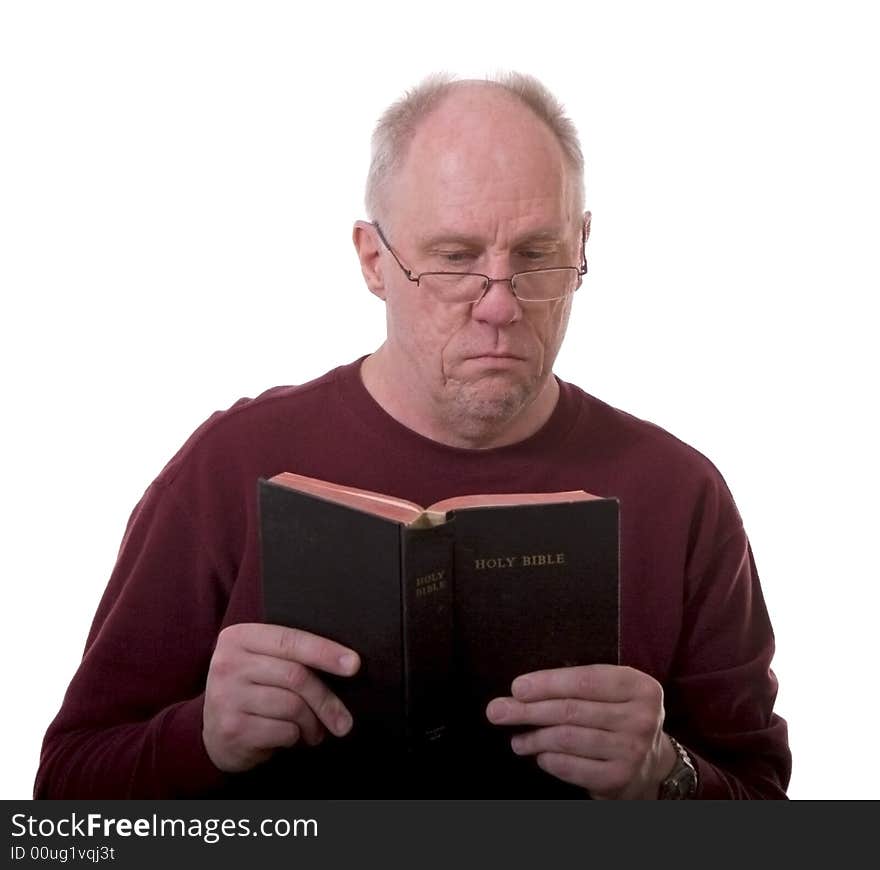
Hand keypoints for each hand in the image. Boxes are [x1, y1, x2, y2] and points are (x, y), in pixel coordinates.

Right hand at [203, 623, 360, 772]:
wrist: (213, 733)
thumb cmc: (252, 690)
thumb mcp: (262, 662)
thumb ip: (292, 655)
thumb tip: (348, 664)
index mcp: (239, 637)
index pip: (291, 640)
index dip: (326, 652)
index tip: (354, 665)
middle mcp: (228, 664)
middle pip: (296, 676)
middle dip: (326, 700)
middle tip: (343, 720)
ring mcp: (226, 697)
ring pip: (293, 706)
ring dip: (313, 723)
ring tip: (314, 730)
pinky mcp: (232, 728)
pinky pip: (283, 731)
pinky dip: (296, 737)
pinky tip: (290, 738)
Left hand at [485, 664, 676, 798]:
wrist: (652, 763)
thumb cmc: (618, 715)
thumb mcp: (611, 691)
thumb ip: (575, 685)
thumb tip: (519, 691)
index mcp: (639, 686)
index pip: (584, 680)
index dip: (547, 683)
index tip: (517, 688)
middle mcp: (641, 718)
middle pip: (571, 710)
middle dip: (528, 710)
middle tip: (497, 711)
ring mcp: (632, 750)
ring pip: (567, 739)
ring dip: (534, 738)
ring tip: (517, 739)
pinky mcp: (619, 778)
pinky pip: (572, 767)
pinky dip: (550, 760)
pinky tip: (540, 756)